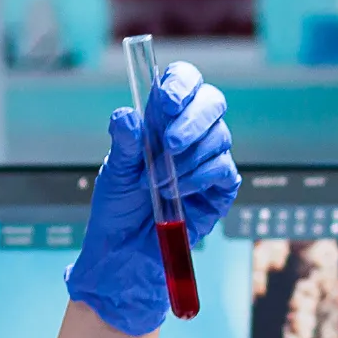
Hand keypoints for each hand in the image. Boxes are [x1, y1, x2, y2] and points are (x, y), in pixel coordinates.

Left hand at [64, 63, 240, 336]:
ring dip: (187, 160)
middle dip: (193, 119)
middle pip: (213, 102)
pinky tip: (177, 193)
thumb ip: (124, 142)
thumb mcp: (114, 172)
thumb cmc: (118, 209)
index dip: (181, 84)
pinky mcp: (220, 190)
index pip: (183, 83)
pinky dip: (199, 179)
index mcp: (163, 119)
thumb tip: (128, 115)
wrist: (124, 254)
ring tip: (157, 184)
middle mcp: (191, 133)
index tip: (165, 100)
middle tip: (170, 143)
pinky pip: (224, 171)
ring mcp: (208, 160)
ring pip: (219, 138)